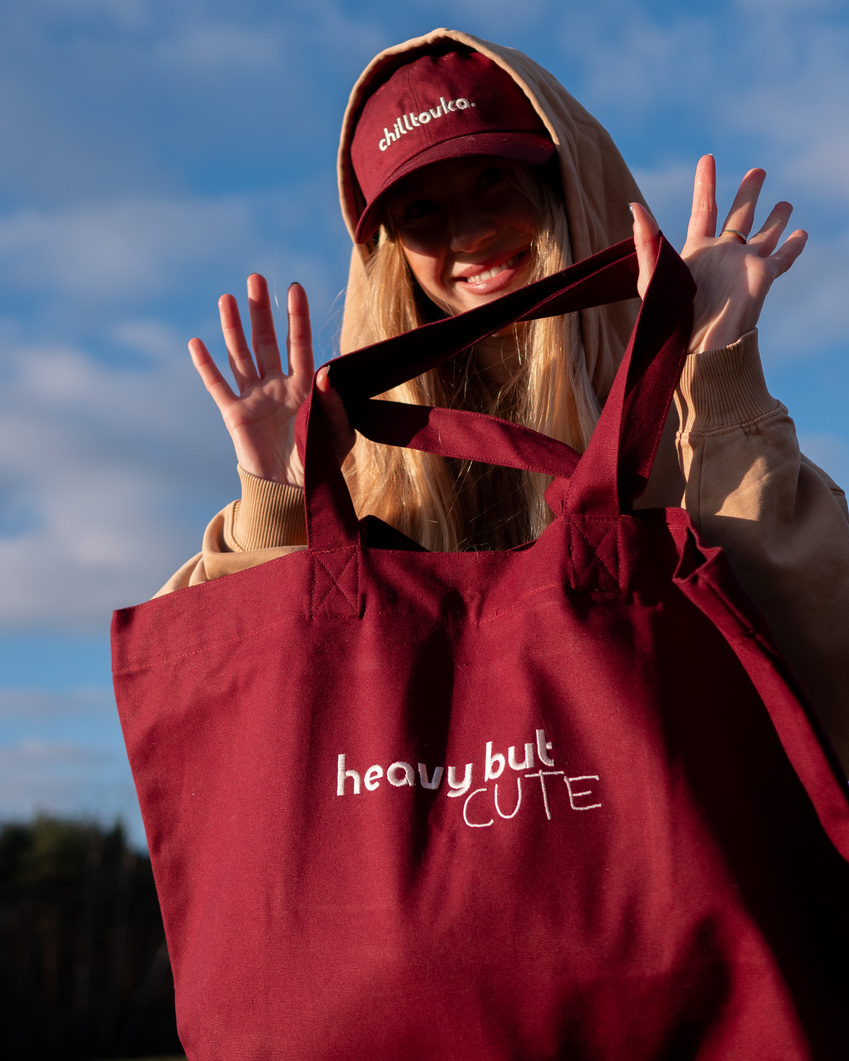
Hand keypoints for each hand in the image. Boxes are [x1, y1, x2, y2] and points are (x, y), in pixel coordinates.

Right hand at [189, 275, 353, 485]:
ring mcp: (254, 398)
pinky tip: (196, 343)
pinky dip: (206, 365)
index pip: (299, 344)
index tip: (294, 288)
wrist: (292, 492)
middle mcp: (277, 386)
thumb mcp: (338, 435)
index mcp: (303, 387)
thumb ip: (334, 404)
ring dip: (233, 327)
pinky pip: (218, 386)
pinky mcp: (234, 415)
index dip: (297, 317)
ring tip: (227, 298)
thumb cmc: (320, 464)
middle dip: (260, 310)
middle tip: (255, 278)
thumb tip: (325, 372)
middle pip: (266, 341)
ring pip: (240, 355)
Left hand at [630, 155, 806, 352]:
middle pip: (738, 216)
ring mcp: (744, 265)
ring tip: (785, 203)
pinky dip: (793, 246)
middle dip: (748, 193)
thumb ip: (645, 241)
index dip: (705, 184)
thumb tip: (634, 205)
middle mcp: (722, 255)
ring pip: (764, 235)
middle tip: (758, 171)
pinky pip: (782, 258)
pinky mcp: (763, 277)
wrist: (699, 344)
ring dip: (775, 219)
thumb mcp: (653, 276)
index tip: (708, 159)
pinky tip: (801, 234)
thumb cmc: (672, 315)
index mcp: (696, 251)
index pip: (703, 209)